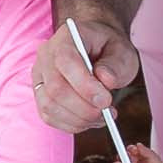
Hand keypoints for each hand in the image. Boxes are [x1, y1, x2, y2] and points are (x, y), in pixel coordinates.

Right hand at [34, 16, 135, 133]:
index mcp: (65, 38)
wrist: (96, 47)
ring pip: (49, 106)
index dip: (84, 85)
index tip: (105, 100)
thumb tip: (106, 81)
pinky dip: (71, 124)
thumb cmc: (108, 48)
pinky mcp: (40, 95)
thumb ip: (116, 65)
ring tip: (101, 116)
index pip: (65, 61)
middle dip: (84, 108)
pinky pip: (49, 117)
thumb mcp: (122, 50)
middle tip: (107, 112)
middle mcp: (46, 56)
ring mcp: (40, 76)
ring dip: (78, 119)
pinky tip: (89, 119)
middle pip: (55, 89)